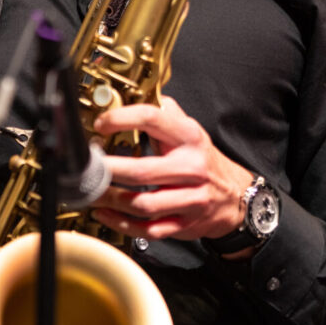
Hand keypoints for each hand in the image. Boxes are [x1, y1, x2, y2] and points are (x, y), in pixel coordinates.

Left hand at [90, 95, 252, 242]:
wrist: (236, 196)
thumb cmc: (205, 162)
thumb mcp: (192, 131)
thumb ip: (166, 114)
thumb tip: (137, 95)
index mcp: (190, 138)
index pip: (152, 120)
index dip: (122, 119)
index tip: (101, 124)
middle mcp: (191, 168)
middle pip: (142, 171)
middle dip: (108, 170)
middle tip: (88, 167)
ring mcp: (190, 199)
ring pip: (143, 204)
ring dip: (111, 200)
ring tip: (92, 193)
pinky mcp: (185, 224)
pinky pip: (149, 229)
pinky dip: (122, 224)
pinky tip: (106, 214)